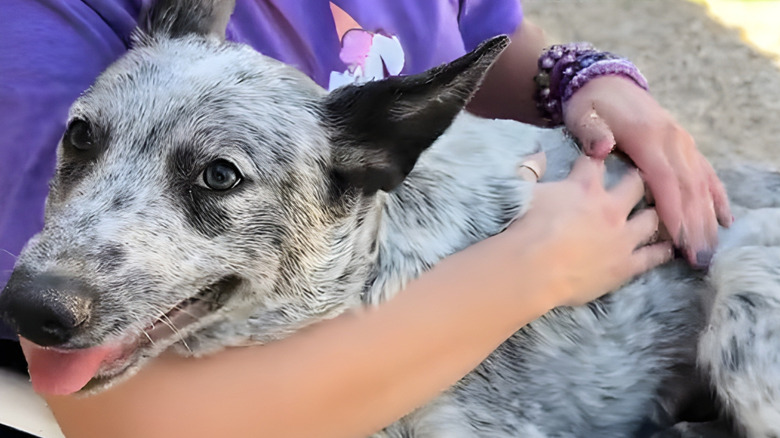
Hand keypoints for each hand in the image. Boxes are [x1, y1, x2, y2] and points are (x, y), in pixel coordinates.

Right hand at [509, 156, 672, 306]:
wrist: (532, 269)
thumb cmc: (524, 228)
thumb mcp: (523, 190)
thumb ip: (531, 168)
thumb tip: (537, 152)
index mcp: (584, 186)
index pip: (596, 162)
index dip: (598, 156)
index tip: (601, 154)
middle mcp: (610, 207)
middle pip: (635, 185)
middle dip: (638, 179)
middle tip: (638, 180)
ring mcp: (622, 237)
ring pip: (651, 219)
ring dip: (654, 213)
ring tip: (657, 212)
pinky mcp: (626, 266)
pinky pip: (653, 256)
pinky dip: (663, 251)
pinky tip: (670, 247)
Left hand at [563, 76, 731, 268]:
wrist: (603, 82)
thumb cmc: (590, 106)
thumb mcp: (583, 115)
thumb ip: (591, 132)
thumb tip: (602, 147)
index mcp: (647, 136)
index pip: (664, 180)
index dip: (672, 210)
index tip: (677, 240)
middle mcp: (671, 140)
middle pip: (687, 187)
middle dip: (693, 225)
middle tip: (696, 258)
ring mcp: (681, 142)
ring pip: (700, 184)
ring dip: (707, 218)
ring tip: (708, 250)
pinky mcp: (684, 145)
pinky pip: (705, 173)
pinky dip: (716, 197)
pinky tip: (725, 220)